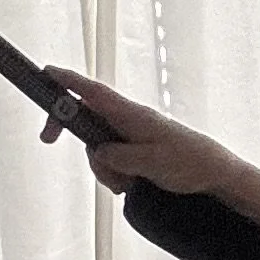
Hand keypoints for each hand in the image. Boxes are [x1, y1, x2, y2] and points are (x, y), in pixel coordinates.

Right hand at [37, 68, 233, 198]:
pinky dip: (115, 175)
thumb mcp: (151, 162)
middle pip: (85, 122)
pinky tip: (130, 186)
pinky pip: (112, 161)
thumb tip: (98, 153)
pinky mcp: (135, 151)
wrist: (214, 172)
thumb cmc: (188, 160)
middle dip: (76, 139)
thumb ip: (120, 157)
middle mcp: (127, 120)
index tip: (44, 74)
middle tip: (48, 140)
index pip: (92, 92)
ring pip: (99, 148)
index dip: (66, 81)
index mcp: (130, 114)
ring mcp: (130, 136)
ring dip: (103, 168)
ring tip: (126, 184)